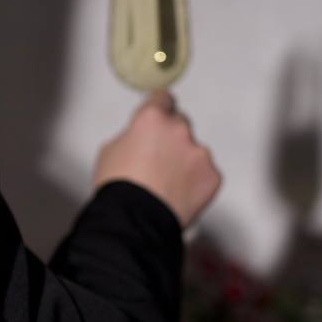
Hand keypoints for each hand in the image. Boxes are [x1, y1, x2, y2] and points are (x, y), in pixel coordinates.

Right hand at [92, 89, 222, 228]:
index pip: (162, 99)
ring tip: (165, 185)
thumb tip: (139, 139)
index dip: (159, 108)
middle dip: (171, 138)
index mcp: (152, 118)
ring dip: (184, 161)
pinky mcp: (212, 175)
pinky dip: (195, 182)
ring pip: (194, 151)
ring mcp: (199, 153)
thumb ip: (131, 135)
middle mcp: (179, 130)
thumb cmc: (117, 188)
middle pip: (180, 124)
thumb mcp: (110, 150)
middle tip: (157, 161)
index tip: (160, 113)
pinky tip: (177, 195)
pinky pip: (205, 174)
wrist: (134, 222)